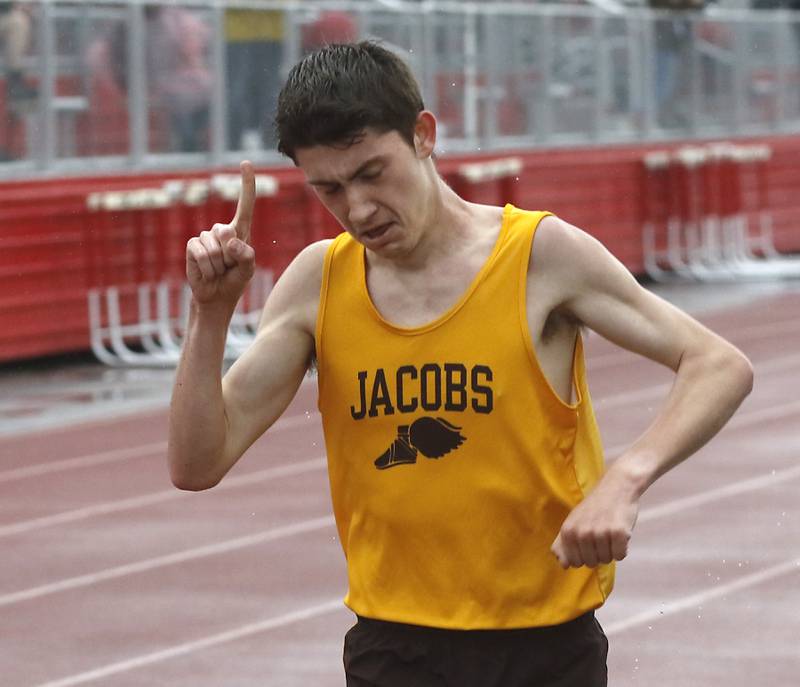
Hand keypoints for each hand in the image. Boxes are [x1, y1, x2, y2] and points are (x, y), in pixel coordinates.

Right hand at [186, 161, 255, 306]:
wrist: (216, 296)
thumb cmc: (234, 280)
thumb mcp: (247, 270)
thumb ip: (246, 255)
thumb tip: (230, 240)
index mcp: (240, 231)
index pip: (245, 204)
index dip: (246, 184)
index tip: (246, 162)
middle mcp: (222, 230)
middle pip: (228, 233)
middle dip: (231, 256)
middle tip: (229, 267)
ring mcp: (205, 237)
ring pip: (215, 248)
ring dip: (219, 266)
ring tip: (219, 271)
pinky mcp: (193, 246)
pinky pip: (202, 254)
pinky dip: (207, 268)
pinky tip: (207, 272)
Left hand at [550, 477, 638, 568]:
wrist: (617, 486)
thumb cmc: (594, 507)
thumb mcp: (573, 521)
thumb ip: (563, 543)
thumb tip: (562, 564)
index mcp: (568, 531)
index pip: (574, 562)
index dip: (583, 556)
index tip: (587, 542)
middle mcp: (582, 533)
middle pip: (591, 563)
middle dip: (598, 554)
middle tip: (601, 535)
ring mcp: (600, 533)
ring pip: (606, 560)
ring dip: (610, 550)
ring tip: (609, 533)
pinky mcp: (618, 533)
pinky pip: (620, 556)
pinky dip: (622, 549)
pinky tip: (620, 534)